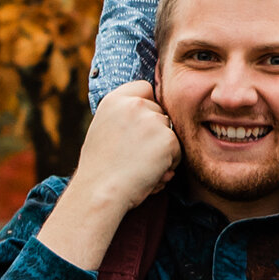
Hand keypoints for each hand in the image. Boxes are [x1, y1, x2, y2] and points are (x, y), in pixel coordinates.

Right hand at [36, 82, 177, 269]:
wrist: (100, 191)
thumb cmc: (100, 169)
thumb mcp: (103, 129)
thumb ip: (124, 117)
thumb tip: (152, 116)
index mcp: (114, 99)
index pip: (145, 88)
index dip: (148, 105)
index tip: (142, 125)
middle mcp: (134, 104)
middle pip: (161, 113)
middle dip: (156, 133)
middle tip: (137, 156)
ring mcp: (152, 120)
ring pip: (171, 132)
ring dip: (163, 150)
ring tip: (140, 167)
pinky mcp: (167, 138)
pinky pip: (178, 151)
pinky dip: (169, 164)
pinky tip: (150, 174)